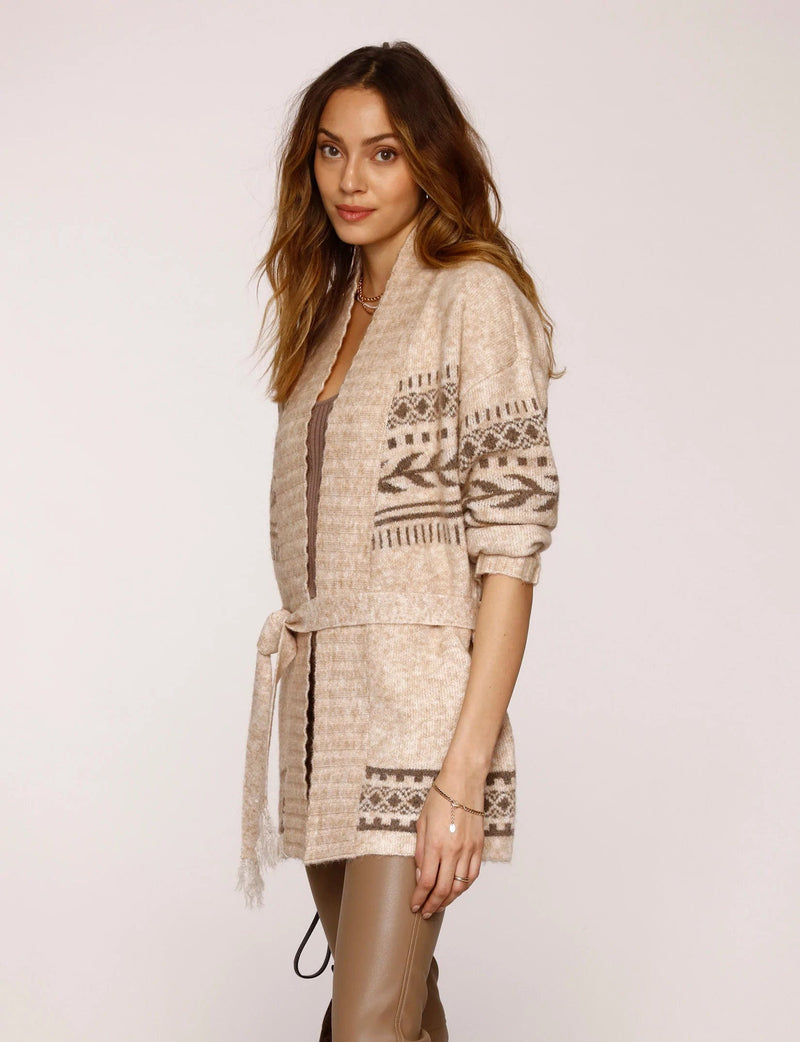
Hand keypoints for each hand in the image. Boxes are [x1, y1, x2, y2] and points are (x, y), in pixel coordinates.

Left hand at [410, 768, 485, 917]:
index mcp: (435, 844)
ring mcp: (469, 849)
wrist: (463, 782)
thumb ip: (420, 850)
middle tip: (426, 913)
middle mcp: (453, 850)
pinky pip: (473, 875)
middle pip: (443, 889)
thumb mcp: (421, 822)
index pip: (426, 882)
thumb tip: (420, 874)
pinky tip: (456, 890)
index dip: (419, 898)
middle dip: (433, 905)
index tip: (415, 906)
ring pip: (460, 886)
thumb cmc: (439, 797)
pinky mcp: (479, 846)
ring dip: (448, 900)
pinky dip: (464, 887)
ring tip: (439, 905)